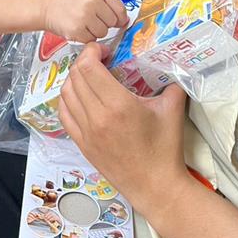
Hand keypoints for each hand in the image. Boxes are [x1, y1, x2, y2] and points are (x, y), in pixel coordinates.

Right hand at [43, 0, 128, 42]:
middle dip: (105, 24)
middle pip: (112, 23)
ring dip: (95, 31)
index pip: (120, 9)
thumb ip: (106, 2)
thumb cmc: (68, 0)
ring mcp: (84, 17)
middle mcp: (92, 2)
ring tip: (83, 23)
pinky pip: (91, 40)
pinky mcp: (76, 31)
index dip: (120, 18)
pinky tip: (77, 28)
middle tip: (92, 19)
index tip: (118, 21)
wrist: (46, 7)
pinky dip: (86, 37)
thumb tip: (124, 20)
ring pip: (103, 33)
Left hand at [59, 43, 189, 212]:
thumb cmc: (165, 148)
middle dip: (84, 62)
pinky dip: (67, 99)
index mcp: (118, 105)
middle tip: (99, 60)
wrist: (155, 187)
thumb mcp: (172, 109)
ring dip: (74, 79)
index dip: (91, 51)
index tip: (104, 50)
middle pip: (75, 77)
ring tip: (90, 76)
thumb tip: (169, 62)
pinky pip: (64, 114)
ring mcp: (85, 132)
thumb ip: (171, 81)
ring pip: (65, 95)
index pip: (88, 68)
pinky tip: (80, 96)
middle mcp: (96, 117)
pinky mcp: (81, 144)